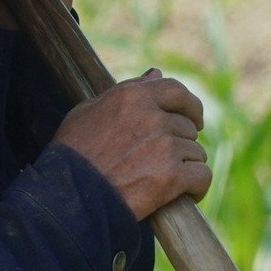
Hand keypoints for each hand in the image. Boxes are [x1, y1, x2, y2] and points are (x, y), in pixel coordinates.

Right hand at [51, 68, 210, 219]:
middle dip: (181, 143)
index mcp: (134, 96)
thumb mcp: (88, 110)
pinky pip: (201, 176)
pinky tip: (185, 194)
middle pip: (188, 126)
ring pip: (196, 152)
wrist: (69, 196)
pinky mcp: (172, 176)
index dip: (190, 107)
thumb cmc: (72, 154)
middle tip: (165, 161)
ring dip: (186, 166)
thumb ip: (126, 89)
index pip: (177, 91)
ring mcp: (165, 146)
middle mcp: (153, 116)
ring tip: (167, 181)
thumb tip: (156, 74)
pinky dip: (197, 187)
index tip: (193, 121)